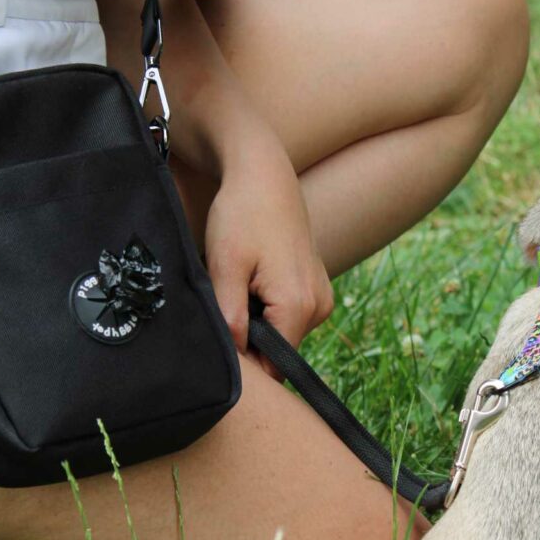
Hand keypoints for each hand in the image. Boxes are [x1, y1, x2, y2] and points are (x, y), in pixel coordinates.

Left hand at [204, 131, 333, 372]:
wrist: (264, 175)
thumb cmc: (241, 214)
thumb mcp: (226, 266)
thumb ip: (230, 318)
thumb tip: (233, 360)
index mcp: (298, 305)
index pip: (272, 365)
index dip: (243, 362)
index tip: (218, 341)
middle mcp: (319, 306)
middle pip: (278, 351)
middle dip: (248, 340)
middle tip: (223, 306)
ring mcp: (321, 297)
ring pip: (282, 333)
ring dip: (257, 322)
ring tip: (237, 287)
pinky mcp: (316, 287)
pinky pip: (288, 315)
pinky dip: (267, 308)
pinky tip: (251, 281)